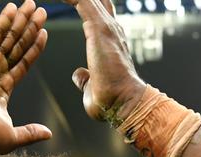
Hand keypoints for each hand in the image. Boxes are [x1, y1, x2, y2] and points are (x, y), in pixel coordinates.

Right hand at [0, 0, 51, 153]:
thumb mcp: (12, 136)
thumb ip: (30, 132)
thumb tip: (47, 134)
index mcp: (1, 88)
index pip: (22, 63)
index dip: (33, 49)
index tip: (44, 34)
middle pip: (17, 45)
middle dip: (30, 29)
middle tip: (42, 12)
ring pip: (8, 36)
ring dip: (21, 20)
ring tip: (34, 5)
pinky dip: (3, 19)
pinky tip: (13, 8)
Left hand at [67, 0, 145, 122]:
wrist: (123, 103)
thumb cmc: (109, 99)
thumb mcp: (91, 86)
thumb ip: (84, 77)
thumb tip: (78, 74)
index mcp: (109, 41)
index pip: (96, 13)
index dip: (82, 3)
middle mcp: (111, 29)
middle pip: (95, 0)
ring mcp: (107, 27)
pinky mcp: (100, 29)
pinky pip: (83, 1)